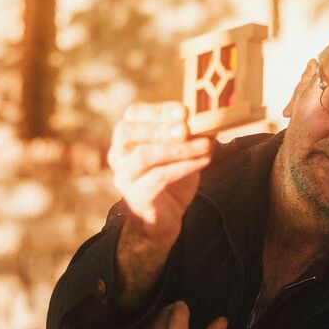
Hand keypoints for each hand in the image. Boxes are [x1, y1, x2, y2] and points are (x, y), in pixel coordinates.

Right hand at [109, 102, 212, 245]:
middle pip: (128, 132)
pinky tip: (204, 161)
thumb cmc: (172, 179)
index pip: (133, 114)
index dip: (158, 110)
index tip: (184, 110)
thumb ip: (189, 134)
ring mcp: (124, 177)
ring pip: (144, 156)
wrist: (165, 218)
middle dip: (160, 128)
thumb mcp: (182, 151)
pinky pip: (159, 178)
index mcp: (127, 138)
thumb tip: (210, 116)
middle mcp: (118, 155)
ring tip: (205, 145)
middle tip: (187, 128)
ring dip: (177, 149)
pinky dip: (184, 167)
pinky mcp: (136, 197)